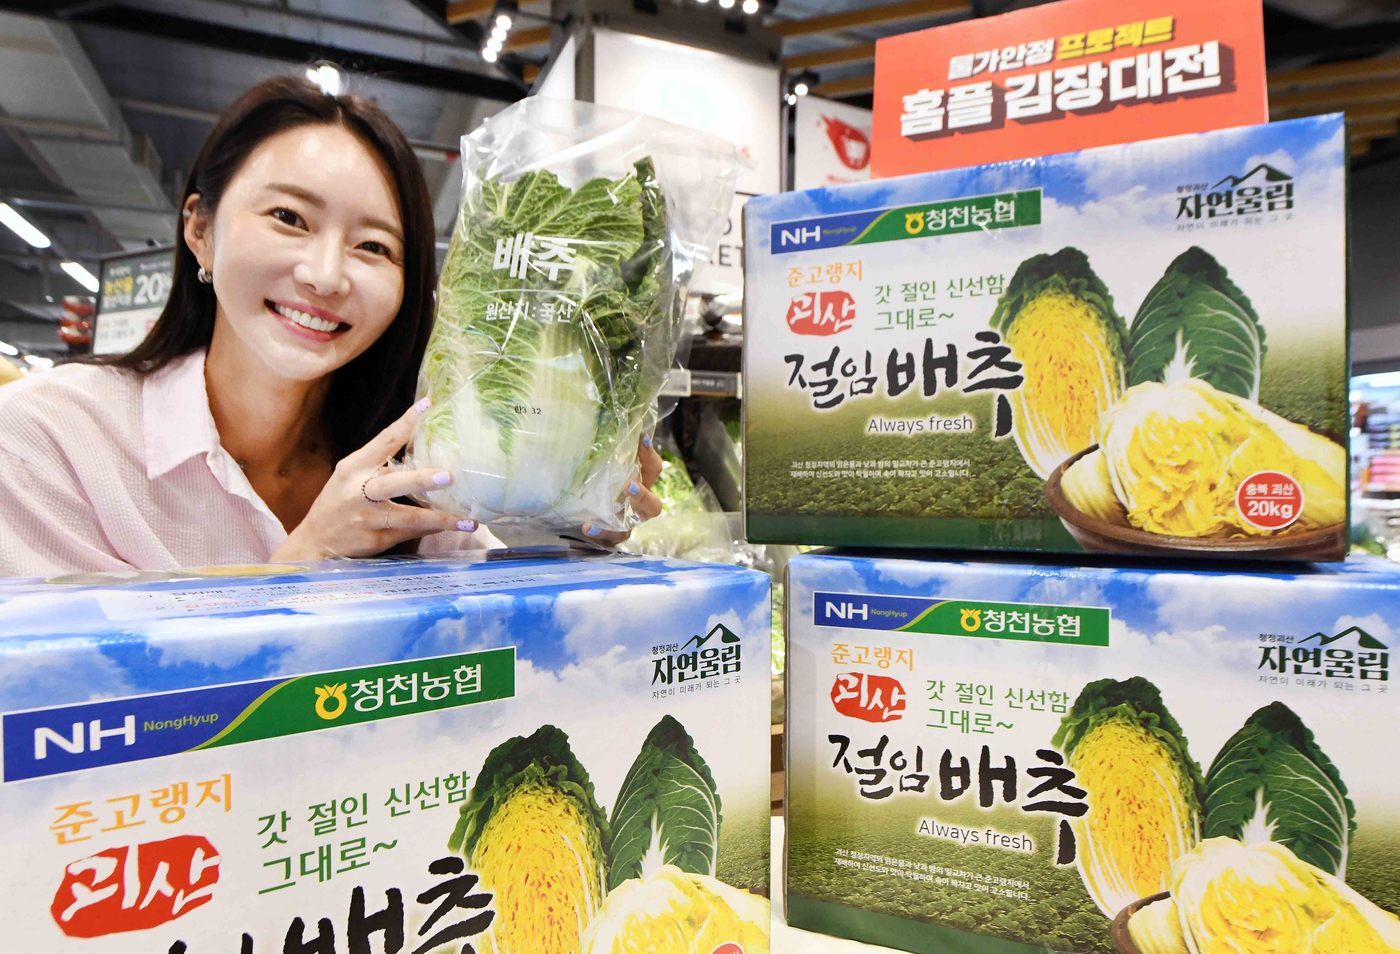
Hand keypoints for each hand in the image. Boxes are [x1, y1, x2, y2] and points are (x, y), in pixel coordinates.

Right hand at [270, 399, 476, 560]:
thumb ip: (379, 465)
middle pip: (392, 484)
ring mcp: (367, 519)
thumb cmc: (340, 502)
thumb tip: (421, 449)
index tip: (429, 405)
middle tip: (449, 476)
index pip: (383, 440)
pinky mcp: (375, 540)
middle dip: (421, 480)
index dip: (406, 422)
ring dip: (441, 518)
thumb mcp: (351, 476)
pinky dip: (434, 529)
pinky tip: (456, 526)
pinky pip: (410, 533)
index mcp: (354, 467)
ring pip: (408, 517)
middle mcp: (358, 492)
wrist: (315, 542)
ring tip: (468, 519)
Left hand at [581, 433, 664, 544]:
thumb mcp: (599, 470)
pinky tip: (588, 526)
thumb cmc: (595, 487)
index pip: (652, 469)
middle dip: (642, 495)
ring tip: (610, 512)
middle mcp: (638, 505)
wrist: (580, 516)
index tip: (641, 438)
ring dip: (623, 519)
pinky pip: (613, 537)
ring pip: (636, 522)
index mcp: (639, 485)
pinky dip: (601, 532)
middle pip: (653, 504)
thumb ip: (601, 456)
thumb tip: (589, 429)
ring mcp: (628, 522)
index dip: (649, 454)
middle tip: (629, 486)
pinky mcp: (614, 536)